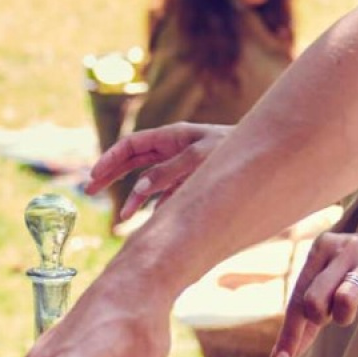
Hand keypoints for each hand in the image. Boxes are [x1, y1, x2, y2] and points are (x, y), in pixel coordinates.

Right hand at [86, 123, 231, 221]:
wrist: (267, 159)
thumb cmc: (235, 151)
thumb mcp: (201, 158)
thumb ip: (168, 173)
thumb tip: (138, 190)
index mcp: (171, 136)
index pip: (131, 145)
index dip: (109, 159)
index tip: (94, 176)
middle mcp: (172, 150)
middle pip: (132, 161)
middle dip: (110, 175)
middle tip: (90, 190)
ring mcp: (180, 168)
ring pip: (147, 182)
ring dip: (133, 199)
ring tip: (123, 218)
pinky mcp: (189, 184)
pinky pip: (165, 195)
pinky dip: (156, 207)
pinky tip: (151, 219)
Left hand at [272, 212, 357, 356]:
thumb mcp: (333, 285)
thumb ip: (309, 315)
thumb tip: (282, 354)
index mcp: (321, 249)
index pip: (297, 298)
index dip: (289, 333)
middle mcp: (344, 247)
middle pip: (313, 298)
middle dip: (317, 319)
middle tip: (331, 317)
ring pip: (344, 298)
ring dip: (344, 317)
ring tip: (351, 313)